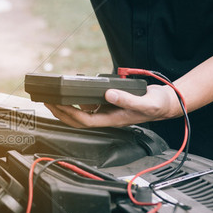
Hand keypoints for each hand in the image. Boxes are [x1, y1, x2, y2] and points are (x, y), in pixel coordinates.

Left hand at [44, 85, 179, 127]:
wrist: (166, 103)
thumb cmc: (157, 105)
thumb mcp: (144, 102)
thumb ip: (126, 99)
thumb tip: (108, 95)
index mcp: (112, 119)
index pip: (85, 120)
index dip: (69, 114)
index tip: (57, 106)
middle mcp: (107, 117)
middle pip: (78, 119)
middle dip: (61, 112)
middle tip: (47, 101)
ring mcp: (107, 111)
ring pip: (81, 112)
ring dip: (66, 106)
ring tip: (53, 96)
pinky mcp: (108, 104)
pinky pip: (89, 104)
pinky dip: (78, 99)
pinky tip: (72, 91)